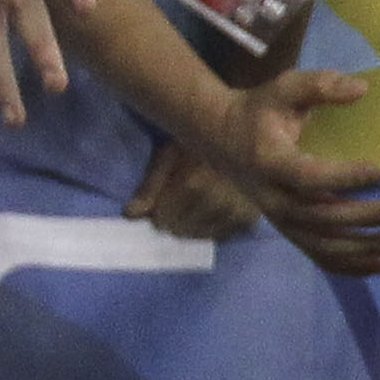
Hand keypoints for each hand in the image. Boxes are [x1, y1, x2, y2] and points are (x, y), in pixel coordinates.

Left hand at [126, 136, 256, 241]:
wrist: (244, 142)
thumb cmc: (200, 144)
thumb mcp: (171, 155)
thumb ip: (151, 185)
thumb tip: (130, 215)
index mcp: (194, 183)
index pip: (165, 217)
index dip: (157, 213)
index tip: (159, 206)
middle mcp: (217, 202)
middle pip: (182, 229)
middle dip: (173, 221)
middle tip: (176, 206)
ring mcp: (235, 213)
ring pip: (201, 235)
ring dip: (191, 228)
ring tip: (192, 210)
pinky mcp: (249, 220)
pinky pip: (221, 237)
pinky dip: (211, 230)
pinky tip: (210, 215)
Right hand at [212, 69, 379, 273]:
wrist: (221, 138)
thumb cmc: (259, 111)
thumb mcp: (284, 89)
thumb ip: (319, 86)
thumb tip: (361, 88)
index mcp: (270, 162)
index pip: (308, 177)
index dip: (342, 178)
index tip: (378, 171)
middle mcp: (273, 198)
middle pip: (322, 217)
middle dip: (365, 217)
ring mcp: (280, 220)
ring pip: (324, 245)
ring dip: (365, 248)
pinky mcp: (288, 232)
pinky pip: (319, 257)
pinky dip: (350, 266)